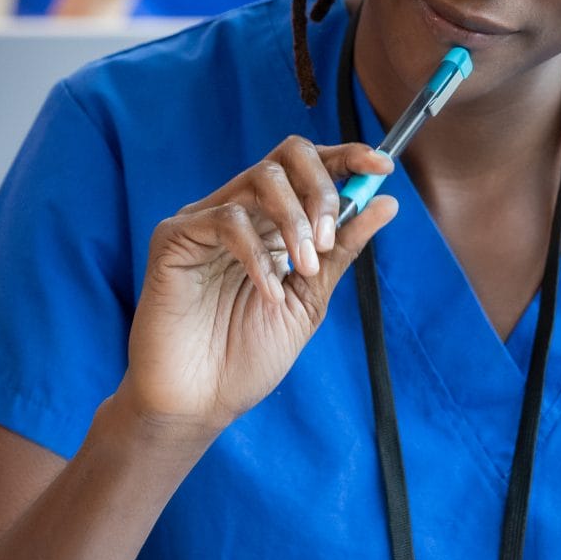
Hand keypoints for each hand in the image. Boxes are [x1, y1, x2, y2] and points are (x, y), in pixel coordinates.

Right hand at [111, 137, 395, 444]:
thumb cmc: (246, 357)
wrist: (199, 403)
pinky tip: (269, 292)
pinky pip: (227, 220)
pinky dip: (257, 254)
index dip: (347, 157)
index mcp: (271, 224)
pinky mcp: (173, 238)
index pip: (309, 168)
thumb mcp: (309, 300)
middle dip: (322, 187)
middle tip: (330, 236)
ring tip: (304, 268)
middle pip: (286, 155)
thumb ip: (342, 251)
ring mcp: (204, 221)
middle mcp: (239, 212)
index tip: (382, 169)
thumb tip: (387, 203)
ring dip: (296, 221)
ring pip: (260, 179)